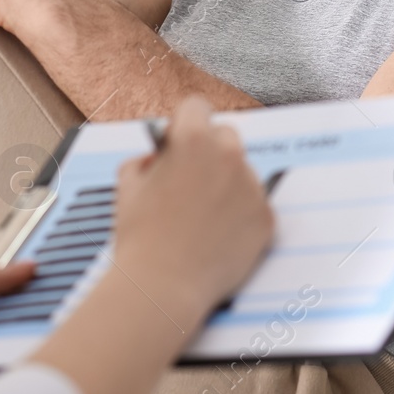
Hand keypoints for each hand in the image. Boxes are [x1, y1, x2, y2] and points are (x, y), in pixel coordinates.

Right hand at [111, 96, 273, 321]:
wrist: (163, 287)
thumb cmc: (140, 237)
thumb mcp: (127, 185)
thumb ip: (145, 160)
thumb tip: (159, 158)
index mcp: (192, 140)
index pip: (196, 107)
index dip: (183, 123)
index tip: (178, 140)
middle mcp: (229, 156)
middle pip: (226, 135)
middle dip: (209, 151)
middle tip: (191, 181)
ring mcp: (252, 187)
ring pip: (242, 172)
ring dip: (226, 184)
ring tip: (202, 218)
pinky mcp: (267, 217)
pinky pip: (254, 205)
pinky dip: (240, 216)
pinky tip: (217, 236)